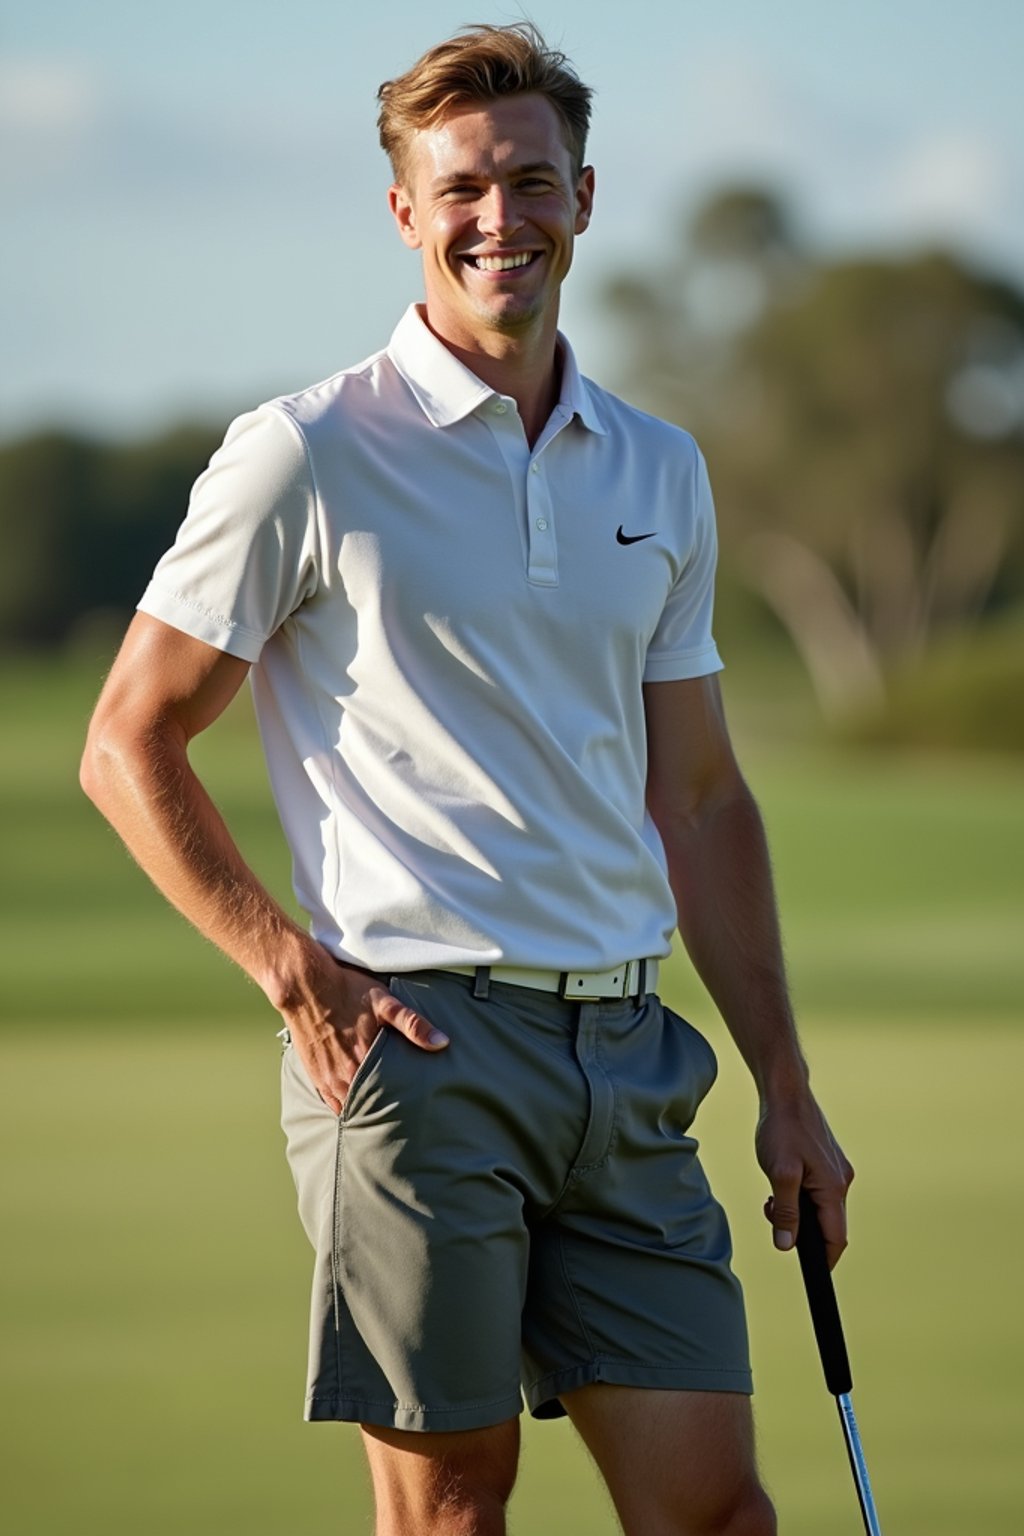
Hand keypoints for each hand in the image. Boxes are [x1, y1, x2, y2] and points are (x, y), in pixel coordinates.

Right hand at [279, 950, 448, 1115]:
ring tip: (381, 1111)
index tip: (415, 1107)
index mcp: (365, 1059)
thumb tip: (442, 1042)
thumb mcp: (385, 1002)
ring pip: (350, 1106)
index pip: (389, 1096)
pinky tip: (356, 1102)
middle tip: (402, 1114)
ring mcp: (328, 1077)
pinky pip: (332, 1102)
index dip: (402, 1103)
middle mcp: (345, 1075)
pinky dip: (345, 1104)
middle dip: (385, 1110)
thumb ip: (413, 1024)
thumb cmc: (347, 990)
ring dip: (365, 1108)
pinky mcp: (315, 1074)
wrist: (305, 985)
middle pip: (370, 1105)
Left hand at [755, 1089, 853, 1268]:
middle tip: (772, 1215)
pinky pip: (817, 1191)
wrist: (785, 1093)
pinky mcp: (827, 1161)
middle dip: (803, 1231)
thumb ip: (784, 1212)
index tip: (809, 1270)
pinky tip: (780, 1182)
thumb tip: (786, 1245)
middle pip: (828, 1224)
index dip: (824, 1259)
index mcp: (834, 1188)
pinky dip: (799, 1196)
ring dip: (797, 1211)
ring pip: (820, 1207)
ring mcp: (836, 1170)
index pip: (836, 1238)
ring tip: (772, 1196)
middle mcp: (841, 1181)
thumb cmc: (782, 1129)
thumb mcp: (779, 1173)